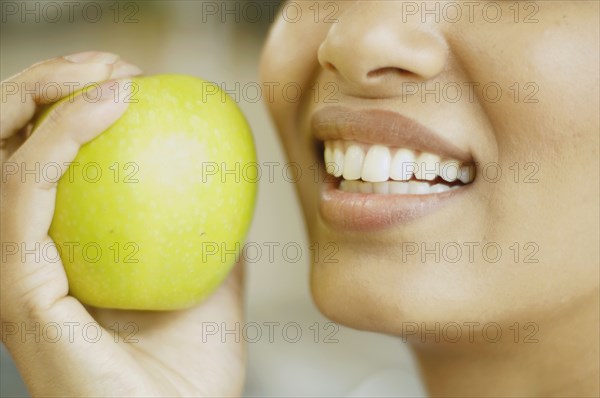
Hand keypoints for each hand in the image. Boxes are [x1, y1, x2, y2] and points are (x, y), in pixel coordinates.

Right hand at [1, 51, 245, 396]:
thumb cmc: (190, 369)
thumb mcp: (211, 279)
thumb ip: (211, 231)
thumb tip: (228, 180)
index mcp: (60, 255)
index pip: (42, 158)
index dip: (76, 104)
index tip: (135, 78)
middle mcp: (26, 256)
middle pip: (8, 143)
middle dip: (51, 83)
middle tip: (115, 64)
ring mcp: (15, 272)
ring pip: (2, 153)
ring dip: (47, 92)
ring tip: (112, 71)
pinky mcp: (18, 290)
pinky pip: (25, 193)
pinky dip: (60, 138)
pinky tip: (110, 105)